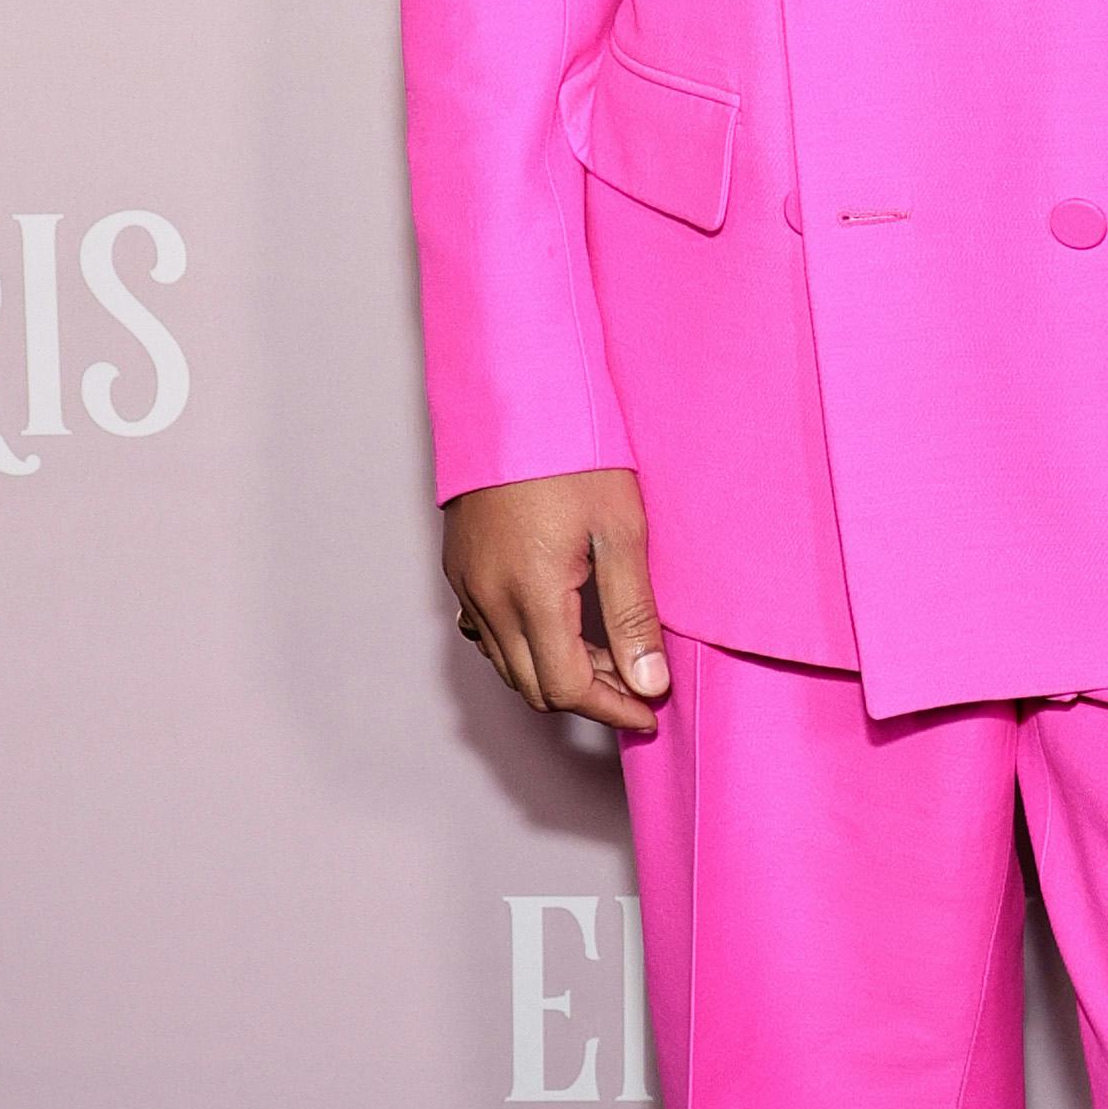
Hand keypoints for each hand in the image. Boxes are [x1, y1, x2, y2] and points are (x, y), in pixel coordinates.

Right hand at [444, 468, 670, 739]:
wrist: (515, 395)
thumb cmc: (572, 452)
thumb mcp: (621, 530)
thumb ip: (632, 613)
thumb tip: (648, 683)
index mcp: (531, 595)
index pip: (568, 687)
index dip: (612, 709)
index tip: (648, 712)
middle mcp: (488, 599)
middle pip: (534, 685)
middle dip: (589, 695)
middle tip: (637, 681)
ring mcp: (467, 583)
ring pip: (507, 664)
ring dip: (555, 672)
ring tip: (607, 653)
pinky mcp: (459, 566)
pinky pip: (485, 632)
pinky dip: (522, 647)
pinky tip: (558, 626)